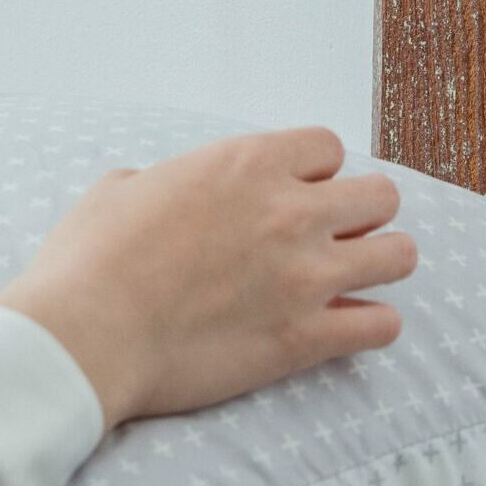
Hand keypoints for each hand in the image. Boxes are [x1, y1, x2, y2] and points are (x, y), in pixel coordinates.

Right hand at [0, 127, 417, 429]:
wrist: (85, 335)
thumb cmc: (88, 262)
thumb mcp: (118, 190)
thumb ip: (161, 180)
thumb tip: (161, 190)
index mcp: (245, 164)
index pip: (328, 146)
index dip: (313, 172)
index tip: (292, 195)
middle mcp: (289, 211)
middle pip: (380, 195)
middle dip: (359, 214)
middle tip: (328, 238)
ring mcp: (306, 276)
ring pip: (399, 255)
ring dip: (378, 265)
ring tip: (351, 281)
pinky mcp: (305, 339)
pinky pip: (383, 326)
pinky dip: (370, 327)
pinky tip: (343, 329)